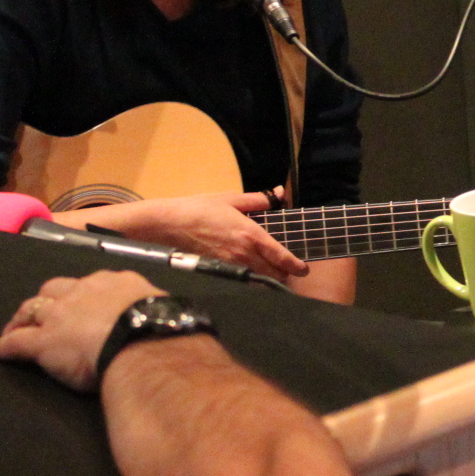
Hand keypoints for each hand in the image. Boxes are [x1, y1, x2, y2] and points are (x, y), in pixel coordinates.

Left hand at [0, 269, 168, 391]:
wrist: (142, 343)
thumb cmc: (161, 328)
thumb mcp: (162, 310)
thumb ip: (152, 311)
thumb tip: (164, 318)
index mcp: (115, 283)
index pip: (91, 284)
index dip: (80, 294)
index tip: (79, 302)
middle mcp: (83, 291)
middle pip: (54, 289)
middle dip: (46, 299)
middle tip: (40, 312)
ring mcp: (59, 315)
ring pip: (32, 310)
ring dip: (22, 318)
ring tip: (14, 326)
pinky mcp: (42, 342)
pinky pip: (17, 342)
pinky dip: (5, 346)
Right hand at [159, 191, 308, 279]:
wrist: (171, 224)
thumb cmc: (201, 208)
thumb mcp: (231, 199)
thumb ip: (258, 200)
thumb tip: (278, 194)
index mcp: (251, 235)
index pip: (281, 256)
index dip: (295, 266)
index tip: (303, 270)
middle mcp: (244, 254)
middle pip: (274, 274)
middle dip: (284, 274)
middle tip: (287, 269)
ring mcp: (231, 265)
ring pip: (259, 280)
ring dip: (269, 278)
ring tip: (271, 272)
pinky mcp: (219, 272)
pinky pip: (243, 281)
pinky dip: (251, 281)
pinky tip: (250, 273)